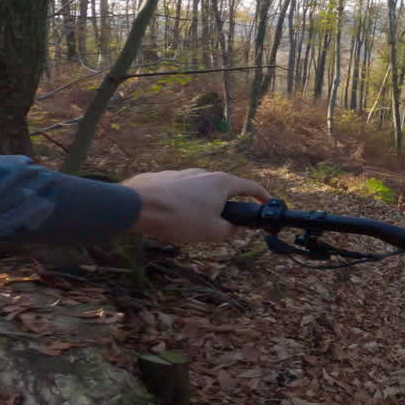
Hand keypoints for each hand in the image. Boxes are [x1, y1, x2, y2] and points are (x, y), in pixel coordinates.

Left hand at [122, 169, 268, 243]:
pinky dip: (184, 206)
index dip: (263, 197)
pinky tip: (172, 220)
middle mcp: (204, 173)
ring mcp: (183, 173)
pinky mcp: (165, 178)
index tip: (267, 204)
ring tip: (191, 227)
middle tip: (223, 226)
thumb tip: (232, 228)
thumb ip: (229, 230)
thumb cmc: (179, 217)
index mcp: (221, 182)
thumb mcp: (212, 232)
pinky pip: (181, 193)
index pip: (251, 187)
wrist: (136, 205)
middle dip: (227, 207)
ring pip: (201, 192)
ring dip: (203, 208)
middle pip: (224, 190)